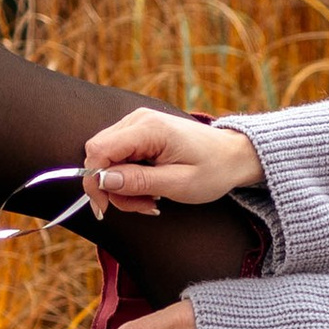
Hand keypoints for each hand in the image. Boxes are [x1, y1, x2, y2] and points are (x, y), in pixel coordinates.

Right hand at [81, 110, 263, 217]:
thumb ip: (139, 181)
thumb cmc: (213, 170)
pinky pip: (120, 157)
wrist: (234, 156)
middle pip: (100, 154)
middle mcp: (138, 119)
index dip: (94, 181)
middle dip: (113, 188)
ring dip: (124, 187)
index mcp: (149, 128)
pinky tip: (151, 188)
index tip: (104, 208)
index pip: (99, 149)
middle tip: (143, 205)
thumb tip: (102, 180)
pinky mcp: (140, 132)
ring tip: (153, 199)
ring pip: (108, 158)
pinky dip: (130, 178)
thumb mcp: (178, 184)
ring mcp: (138, 123)